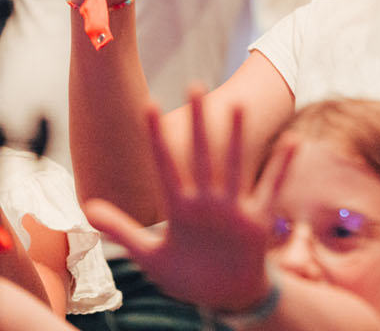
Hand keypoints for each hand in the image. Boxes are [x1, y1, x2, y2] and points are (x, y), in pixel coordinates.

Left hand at [83, 89, 282, 310]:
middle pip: (202, 155)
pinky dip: (282, 166)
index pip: (165, 165)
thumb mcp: (150, 256)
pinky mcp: (255, 220)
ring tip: (236, 106)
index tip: (148, 105)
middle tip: (194, 85)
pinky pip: (271, 188)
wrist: (224, 294)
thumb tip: (86, 208)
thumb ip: (121, 230)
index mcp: (180, 208)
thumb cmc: (187, 275)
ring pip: (235, 165)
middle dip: (199, 123)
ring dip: (236, 137)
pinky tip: (292, 141)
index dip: (156, 137)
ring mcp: (232, 208)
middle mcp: (206, 201)